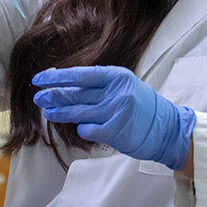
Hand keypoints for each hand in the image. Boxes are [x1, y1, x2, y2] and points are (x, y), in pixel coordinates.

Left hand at [33, 66, 195, 170]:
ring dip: (59, 113)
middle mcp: (115, 92)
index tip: (40, 78)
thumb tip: (67, 82)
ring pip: (77, 112)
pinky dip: (82, 129)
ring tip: (48, 112)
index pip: (81, 74)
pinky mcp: (114, 131)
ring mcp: (114, 112)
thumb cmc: (144, 107)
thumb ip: (101, 85)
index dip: (58, 77)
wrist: (168, 129)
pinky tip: (83, 129)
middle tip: (38, 97)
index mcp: (117, 76)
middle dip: (53, 95)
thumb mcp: (125, 86)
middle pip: (75, 93)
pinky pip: (87, 130)